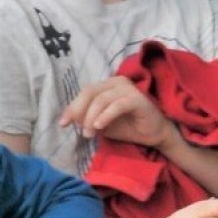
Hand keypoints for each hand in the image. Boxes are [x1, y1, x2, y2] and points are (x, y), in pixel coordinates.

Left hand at [61, 77, 175, 150]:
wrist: (154, 134)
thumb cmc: (128, 126)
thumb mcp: (101, 122)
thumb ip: (87, 116)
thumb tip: (71, 118)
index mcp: (108, 85)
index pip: (85, 92)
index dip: (72, 107)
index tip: (64, 124)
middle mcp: (118, 82)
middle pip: (90, 92)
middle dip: (79, 111)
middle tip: (78, 130)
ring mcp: (129, 89)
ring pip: (101, 99)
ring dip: (91, 118)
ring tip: (89, 134)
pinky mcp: (138, 99)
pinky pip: (117, 105)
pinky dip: (105, 116)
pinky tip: (99, 127)